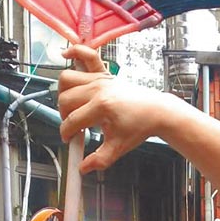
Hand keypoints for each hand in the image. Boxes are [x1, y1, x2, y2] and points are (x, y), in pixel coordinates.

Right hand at [58, 45, 162, 173]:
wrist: (156, 111)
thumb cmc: (139, 126)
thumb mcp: (118, 147)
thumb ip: (99, 160)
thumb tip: (83, 168)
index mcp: (101, 107)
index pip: (72, 121)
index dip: (67, 133)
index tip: (70, 140)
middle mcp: (98, 88)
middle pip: (65, 99)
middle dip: (64, 115)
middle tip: (74, 126)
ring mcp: (100, 78)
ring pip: (67, 79)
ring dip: (64, 92)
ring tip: (72, 106)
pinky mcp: (104, 72)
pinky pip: (87, 54)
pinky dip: (75, 52)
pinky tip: (65, 55)